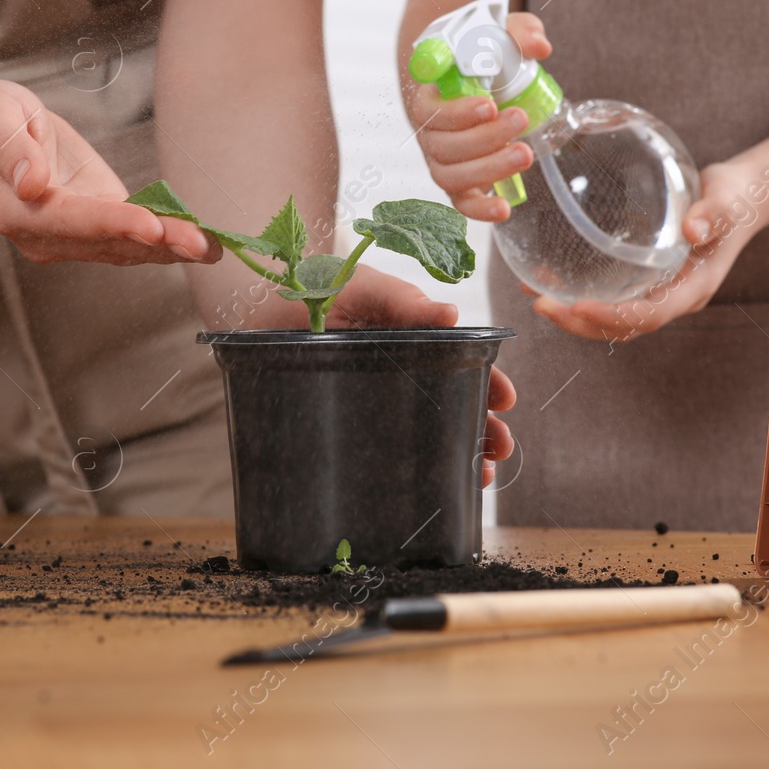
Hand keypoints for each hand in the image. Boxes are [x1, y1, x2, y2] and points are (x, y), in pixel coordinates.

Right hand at [0, 79, 219, 264]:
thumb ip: (8, 150)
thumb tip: (32, 184)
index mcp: (13, 208)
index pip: (68, 220)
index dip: (111, 223)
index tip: (149, 224)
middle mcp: (44, 233)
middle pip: (104, 241)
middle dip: (155, 242)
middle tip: (199, 243)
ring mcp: (70, 235)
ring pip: (124, 248)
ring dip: (170, 249)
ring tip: (212, 248)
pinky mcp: (95, 223)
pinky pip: (133, 237)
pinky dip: (168, 241)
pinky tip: (204, 245)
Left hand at [229, 263, 515, 486]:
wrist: (263, 299)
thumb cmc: (321, 282)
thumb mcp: (367, 288)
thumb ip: (406, 301)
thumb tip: (452, 314)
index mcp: (416, 338)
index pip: (463, 363)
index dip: (487, 382)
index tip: (506, 402)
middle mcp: (402, 370)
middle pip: (453, 403)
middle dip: (482, 428)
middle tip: (499, 451)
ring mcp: (374, 396)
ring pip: (424, 430)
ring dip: (458, 453)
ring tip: (479, 477)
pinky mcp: (345, 417)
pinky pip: (379, 445)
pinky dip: (406, 469)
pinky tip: (423, 486)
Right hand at [403, 11, 550, 221]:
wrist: (473, 80)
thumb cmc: (483, 58)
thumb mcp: (499, 34)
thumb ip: (518, 32)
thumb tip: (540, 46)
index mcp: (429, 95)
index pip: (430, 109)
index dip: (457, 112)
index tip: (490, 104)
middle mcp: (428, 131)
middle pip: (442, 145)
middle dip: (484, 139)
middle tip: (520, 120)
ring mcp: (441, 158)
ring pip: (450, 175)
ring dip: (488, 169)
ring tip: (524, 154)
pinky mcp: (458, 180)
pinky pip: (460, 202)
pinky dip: (479, 210)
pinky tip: (504, 210)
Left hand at [528, 160, 768, 341]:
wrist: (740, 199)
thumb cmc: (735, 199)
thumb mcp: (727, 200)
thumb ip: (711, 215)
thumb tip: (691, 231)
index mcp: (694, 287)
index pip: (650, 314)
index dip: (613, 315)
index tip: (578, 306)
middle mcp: (673, 297)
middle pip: (623, 325)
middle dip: (581, 322)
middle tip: (542, 305)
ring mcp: (659, 291)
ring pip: (612, 317)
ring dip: (573, 314)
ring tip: (536, 297)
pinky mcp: (645, 280)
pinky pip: (610, 296)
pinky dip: (578, 294)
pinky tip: (549, 279)